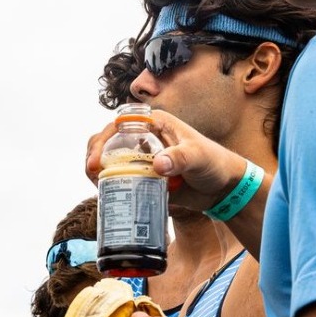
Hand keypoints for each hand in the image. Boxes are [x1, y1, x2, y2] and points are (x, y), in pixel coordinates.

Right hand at [85, 109, 248, 211]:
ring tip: (96, 183)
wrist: (223, 188)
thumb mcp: (199, 156)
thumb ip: (181, 158)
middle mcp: (143, 138)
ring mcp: (141, 158)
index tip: (97, 160)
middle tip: (92, 172)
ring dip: (96, 170)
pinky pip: (119, 179)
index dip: (102, 139)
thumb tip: (158, 165)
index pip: (119, 124)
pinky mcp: (142, 177)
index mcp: (154, 123)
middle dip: (93, 154)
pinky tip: (105, 193)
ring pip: (108, 160)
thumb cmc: (215, 163)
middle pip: (106, 140)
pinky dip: (108, 184)